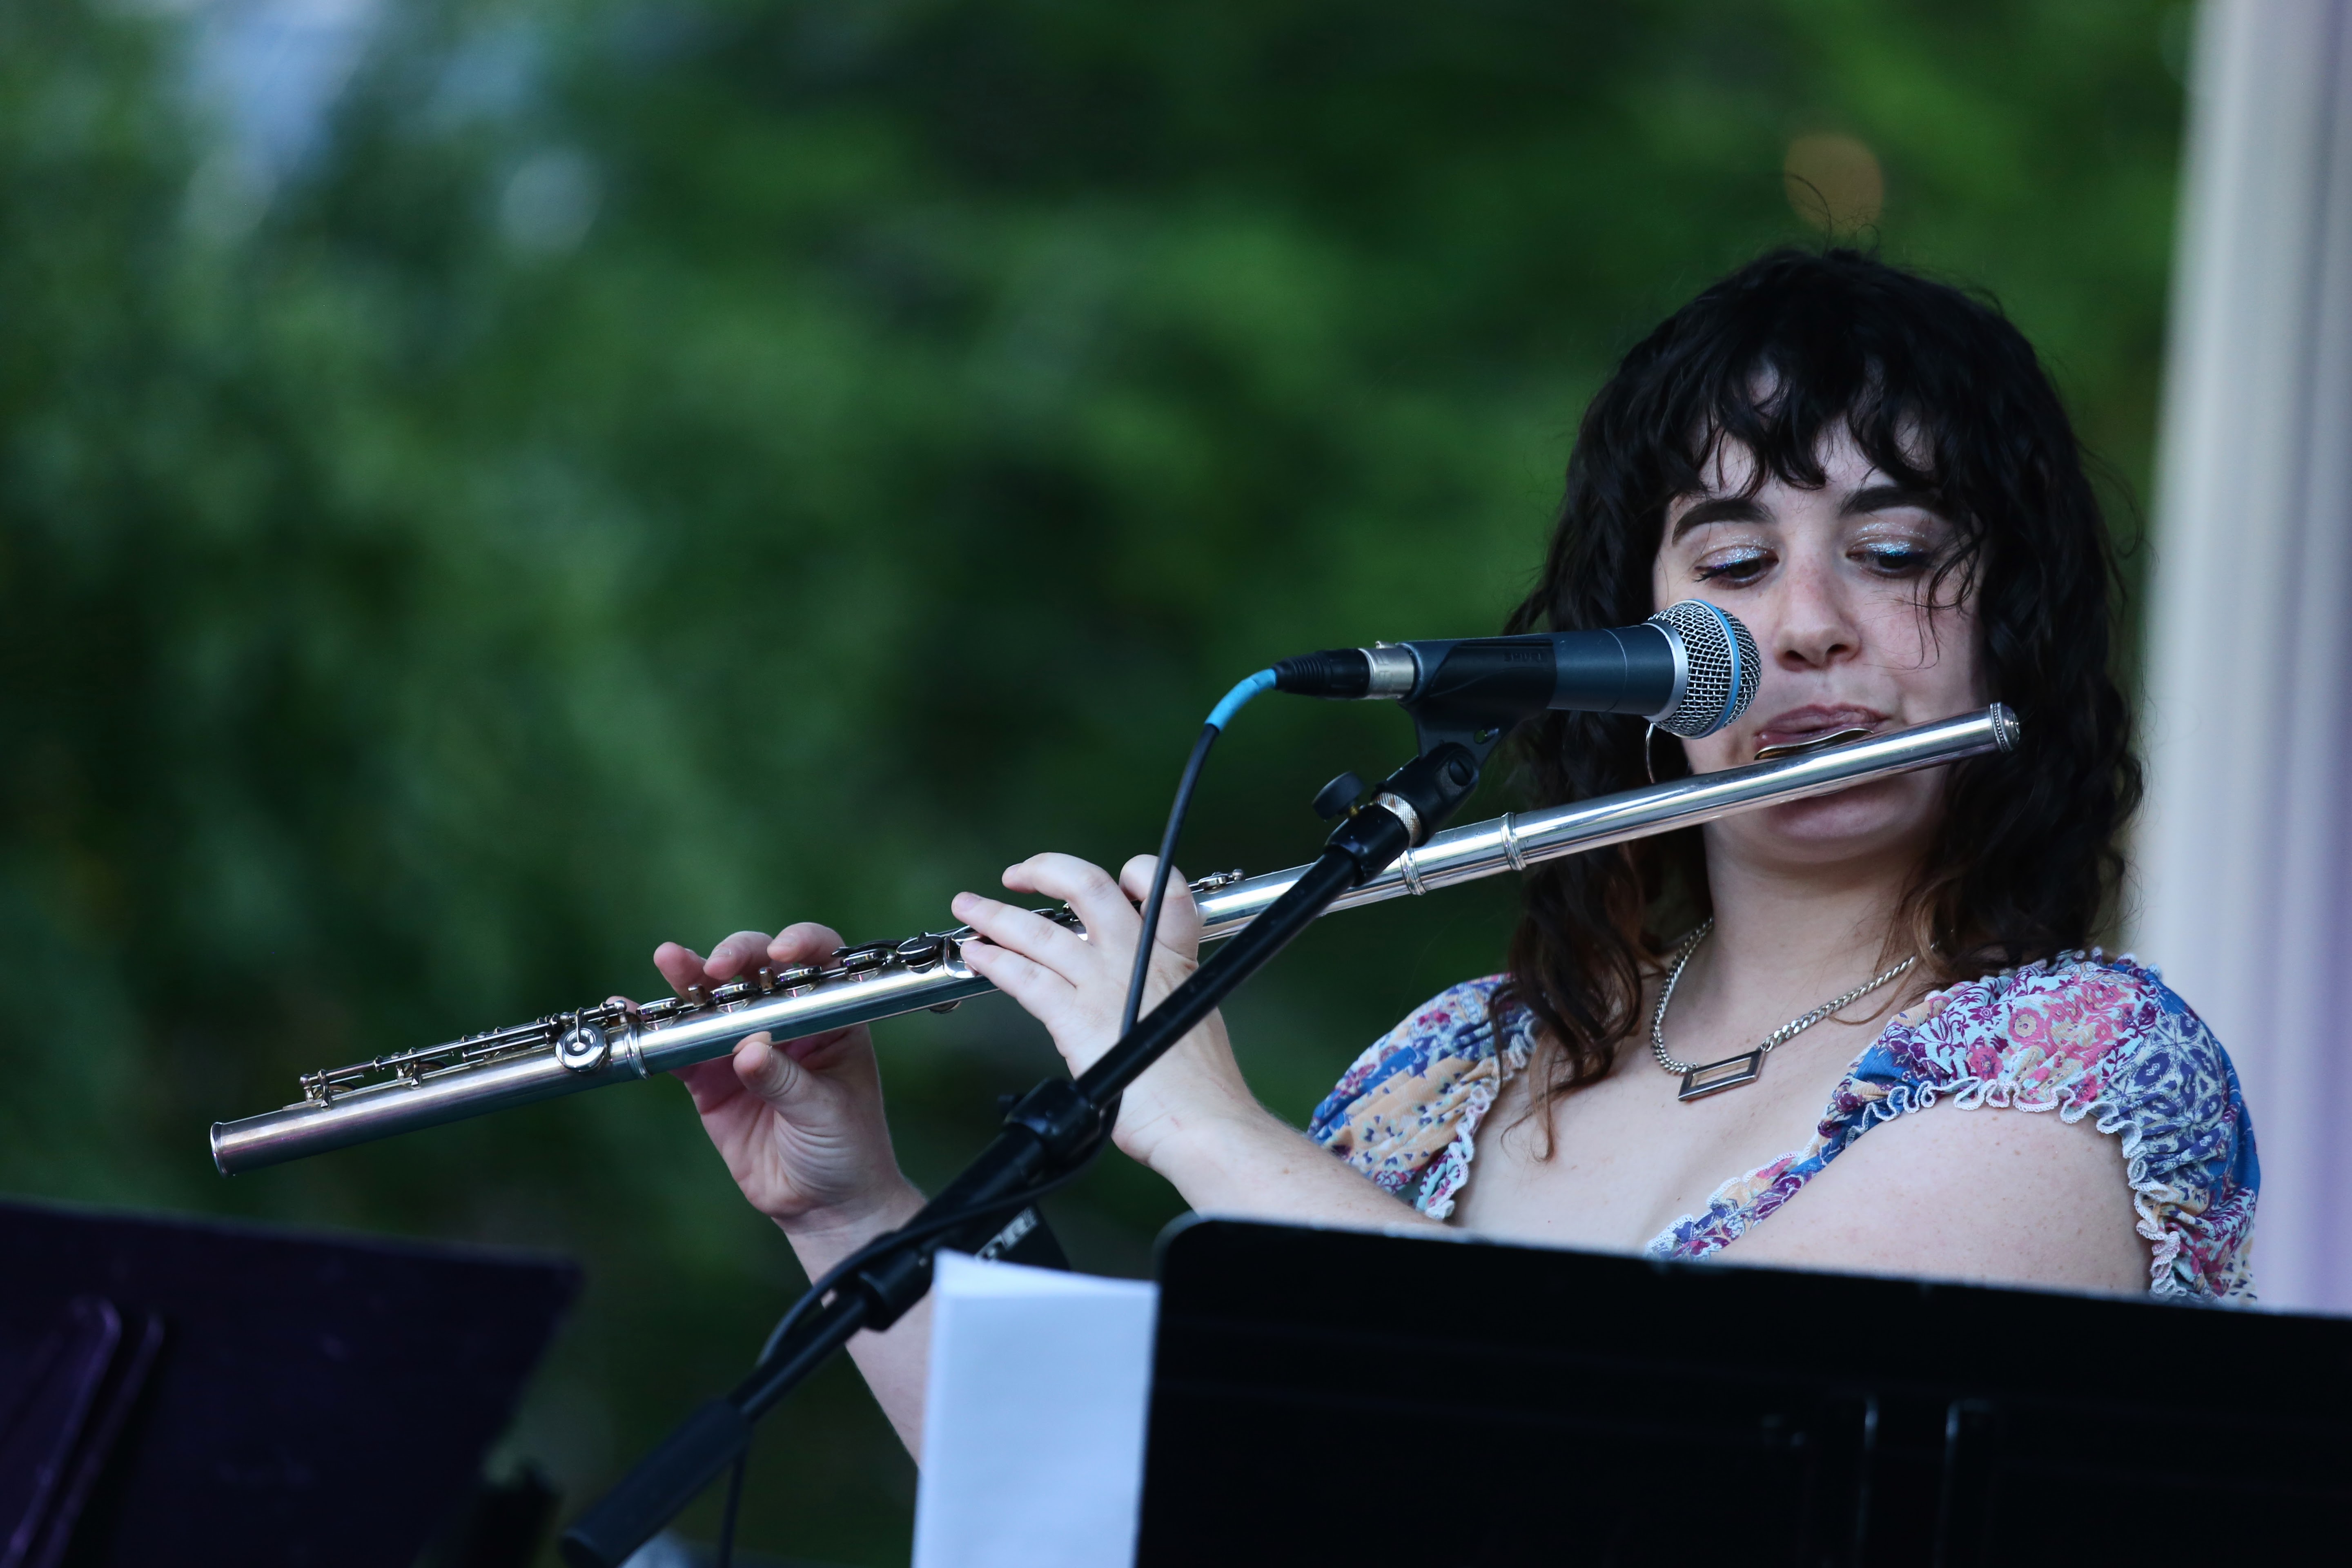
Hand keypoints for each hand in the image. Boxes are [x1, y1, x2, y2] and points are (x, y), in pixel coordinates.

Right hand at [658, 923, 920, 1238]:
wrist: (823, 1206)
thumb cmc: (846, 1149)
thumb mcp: (825, 1111)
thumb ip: (785, 1079)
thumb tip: (748, 1049)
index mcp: (832, 1015)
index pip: (819, 962)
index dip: (801, 945)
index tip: (782, 953)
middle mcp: (787, 1019)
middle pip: (758, 970)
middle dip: (737, 957)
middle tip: (718, 967)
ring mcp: (744, 1045)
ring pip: (714, 1000)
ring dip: (690, 978)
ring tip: (669, 959)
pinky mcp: (711, 1078)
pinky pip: (680, 1047)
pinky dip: (658, 1030)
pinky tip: (633, 1011)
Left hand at [949, 854, 1260, 1173]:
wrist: (1204, 1122)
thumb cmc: (1203, 1088)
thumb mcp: (1194, 1018)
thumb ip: (1162, 996)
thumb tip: (1138, 1002)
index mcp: (1174, 956)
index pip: (1162, 888)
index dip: (1136, 872)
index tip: (1112, 877)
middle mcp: (1137, 958)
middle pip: (1088, 887)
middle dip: (1046, 870)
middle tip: (1021, 873)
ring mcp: (1104, 985)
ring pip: (1040, 931)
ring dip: (996, 915)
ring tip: (969, 907)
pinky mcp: (1076, 1019)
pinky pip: (1025, 978)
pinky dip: (994, 961)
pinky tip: (977, 956)